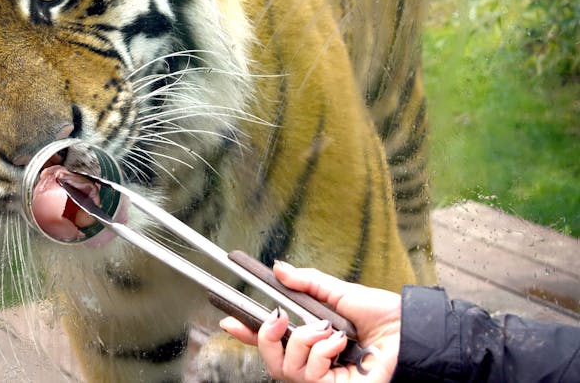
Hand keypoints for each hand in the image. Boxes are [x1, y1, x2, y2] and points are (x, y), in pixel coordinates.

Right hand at [219, 261, 400, 382]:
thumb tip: (279, 269)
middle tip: (277, 318)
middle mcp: (315, 362)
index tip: (229, 319)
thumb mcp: (339, 292)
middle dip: (265, 337)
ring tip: (328, 329)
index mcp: (313, 339)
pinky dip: (321, 351)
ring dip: (304, 341)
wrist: (410, 331)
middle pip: (271, 362)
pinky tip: (339, 342)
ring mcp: (324, 379)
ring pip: (286, 369)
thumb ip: (307, 282)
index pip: (273, 342)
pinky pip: (309, 376)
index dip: (248, 333)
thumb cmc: (385, 316)